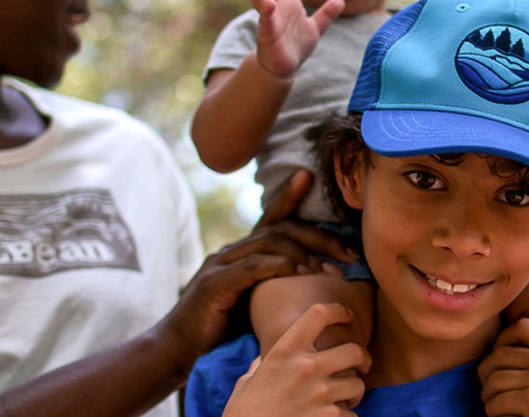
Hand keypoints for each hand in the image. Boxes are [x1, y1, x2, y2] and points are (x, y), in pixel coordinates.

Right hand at [153, 171, 356, 371]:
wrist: (178, 352)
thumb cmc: (219, 333)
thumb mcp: (253, 306)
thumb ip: (274, 290)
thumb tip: (313, 290)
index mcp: (239, 255)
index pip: (269, 219)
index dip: (288, 196)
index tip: (308, 177)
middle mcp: (229, 253)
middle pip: (280, 229)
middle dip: (319, 236)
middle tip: (350, 252)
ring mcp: (220, 265)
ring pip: (270, 242)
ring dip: (306, 254)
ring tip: (333, 271)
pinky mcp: (215, 283)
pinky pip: (254, 266)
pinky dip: (281, 267)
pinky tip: (302, 274)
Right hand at [222, 303, 369, 416]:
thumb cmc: (244, 413)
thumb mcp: (248, 381)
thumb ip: (263, 366)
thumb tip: (264, 359)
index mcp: (284, 351)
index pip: (318, 314)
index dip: (338, 310)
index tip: (347, 316)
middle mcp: (305, 367)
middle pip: (353, 350)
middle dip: (362, 359)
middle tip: (361, 366)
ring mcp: (319, 394)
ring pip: (357, 385)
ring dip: (354, 393)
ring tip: (345, 399)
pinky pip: (351, 414)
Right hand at [252, 0, 344, 78]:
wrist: (285, 68)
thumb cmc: (296, 46)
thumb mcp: (316, 28)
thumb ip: (326, 14)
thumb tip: (341, 0)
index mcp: (287, 3)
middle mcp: (276, 7)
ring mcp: (269, 19)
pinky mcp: (267, 33)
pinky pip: (264, 20)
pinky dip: (266, 10)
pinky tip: (269, 2)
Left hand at [478, 319, 528, 416]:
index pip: (522, 327)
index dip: (502, 341)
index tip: (498, 361)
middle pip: (499, 355)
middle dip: (487, 374)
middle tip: (489, 390)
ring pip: (494, 381)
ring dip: (489, 397)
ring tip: (494, 407)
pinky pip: (498, 403)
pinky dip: (494, 413)